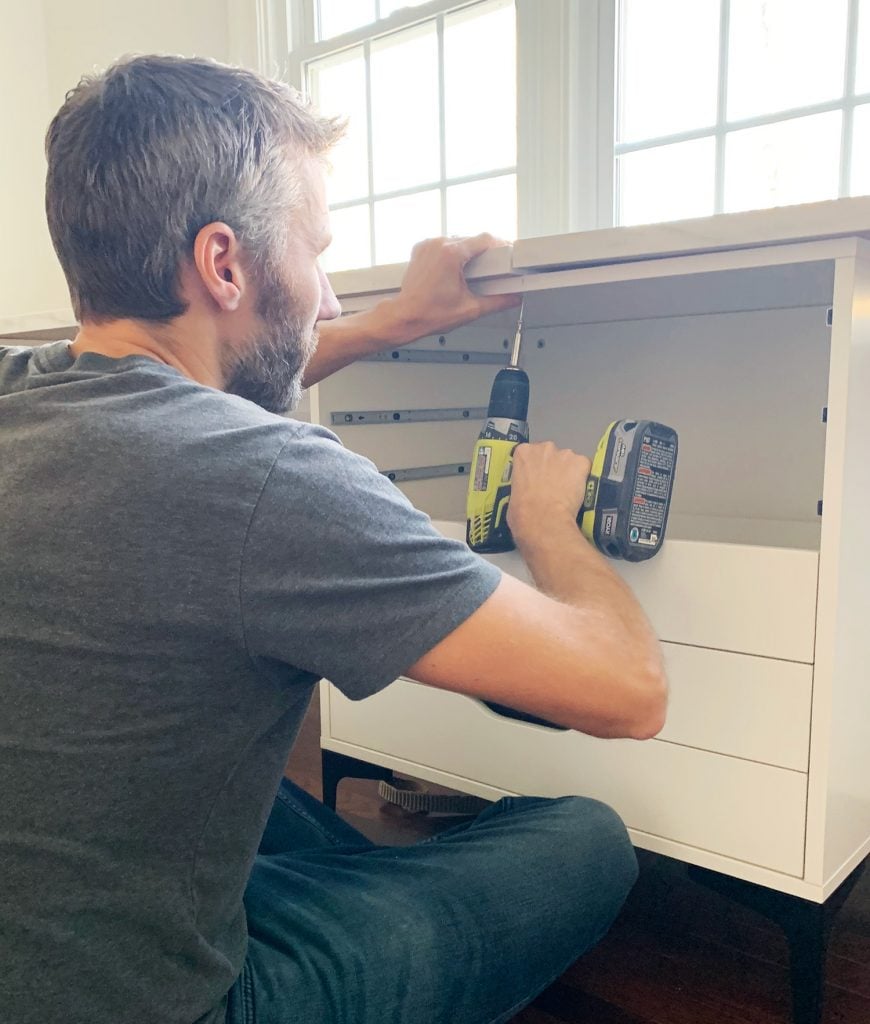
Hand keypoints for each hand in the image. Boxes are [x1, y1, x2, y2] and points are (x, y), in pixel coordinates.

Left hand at [376, 233, 521, 344]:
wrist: (405, 317)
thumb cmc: (429, 314)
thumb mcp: (471, 309)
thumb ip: (497, 302)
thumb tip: (512, 298)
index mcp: (451, 253)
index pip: (485, 239)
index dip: (500, 246)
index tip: (507, 252)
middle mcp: (438, 244)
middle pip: (471, 239)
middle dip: (484, 253)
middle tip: (492, 269)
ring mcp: (428, 245)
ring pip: (457, 240)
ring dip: (467, 252)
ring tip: (472, 272)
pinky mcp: (421, 250)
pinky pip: (443, 245)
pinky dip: (452, 253)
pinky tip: (455, 269)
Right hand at [507, 442, 591, 544]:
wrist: (543, 520)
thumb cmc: (522, 512)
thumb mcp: (513, 494)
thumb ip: (523, 484)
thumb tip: (528, 492)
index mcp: (523, 452)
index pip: (531, 453)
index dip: (535, 467)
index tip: (537, 479)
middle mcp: (544, 447)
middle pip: (551, 454)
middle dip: (553, 467)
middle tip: (553, 486)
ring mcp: (565, 453)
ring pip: (569, 461)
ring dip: (569, 472)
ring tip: (568, 492)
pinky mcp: (581, 462)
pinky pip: (584, 468)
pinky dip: (583, 478)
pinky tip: (579, 492)